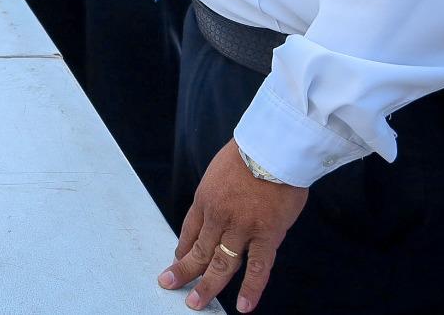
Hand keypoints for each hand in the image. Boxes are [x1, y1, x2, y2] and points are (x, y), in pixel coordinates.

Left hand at [159, 140, 307, 311]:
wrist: (273, 146)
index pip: (189, 230)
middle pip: (198, 249)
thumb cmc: (251, 152)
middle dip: (183, 271)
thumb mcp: (221, 169)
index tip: (178, 259)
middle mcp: (218, 215)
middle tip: (170, 285)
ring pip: (221, 262)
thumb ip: (220, 193)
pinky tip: (243, 306)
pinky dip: (250, 289)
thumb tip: (223, 208)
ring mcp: (241, 227)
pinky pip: (258, 267)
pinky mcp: (266, 234)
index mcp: (206, 198)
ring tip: (195, 303)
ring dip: (207, 285)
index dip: (183, 248)